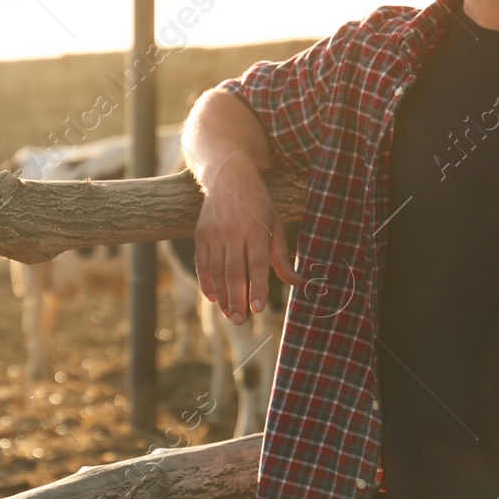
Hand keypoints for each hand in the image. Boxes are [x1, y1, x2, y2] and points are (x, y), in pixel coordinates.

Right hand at [193, 155, 299, 323]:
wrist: (228, 177)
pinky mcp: (200, 234)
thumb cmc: (258, 204)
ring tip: (230, 315)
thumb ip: (282, 257)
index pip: (256, 264)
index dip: (256, 287)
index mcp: (256, 230)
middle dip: (237, 299)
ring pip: (216, 271)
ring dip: (223, 296)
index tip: (257, 308)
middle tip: (241, 321)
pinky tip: (213, 298)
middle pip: (233, 272)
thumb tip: (298, 283)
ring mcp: (214, 234)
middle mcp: (233, 232)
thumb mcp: (275, 225)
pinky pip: (201, 263)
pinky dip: (206, 282)